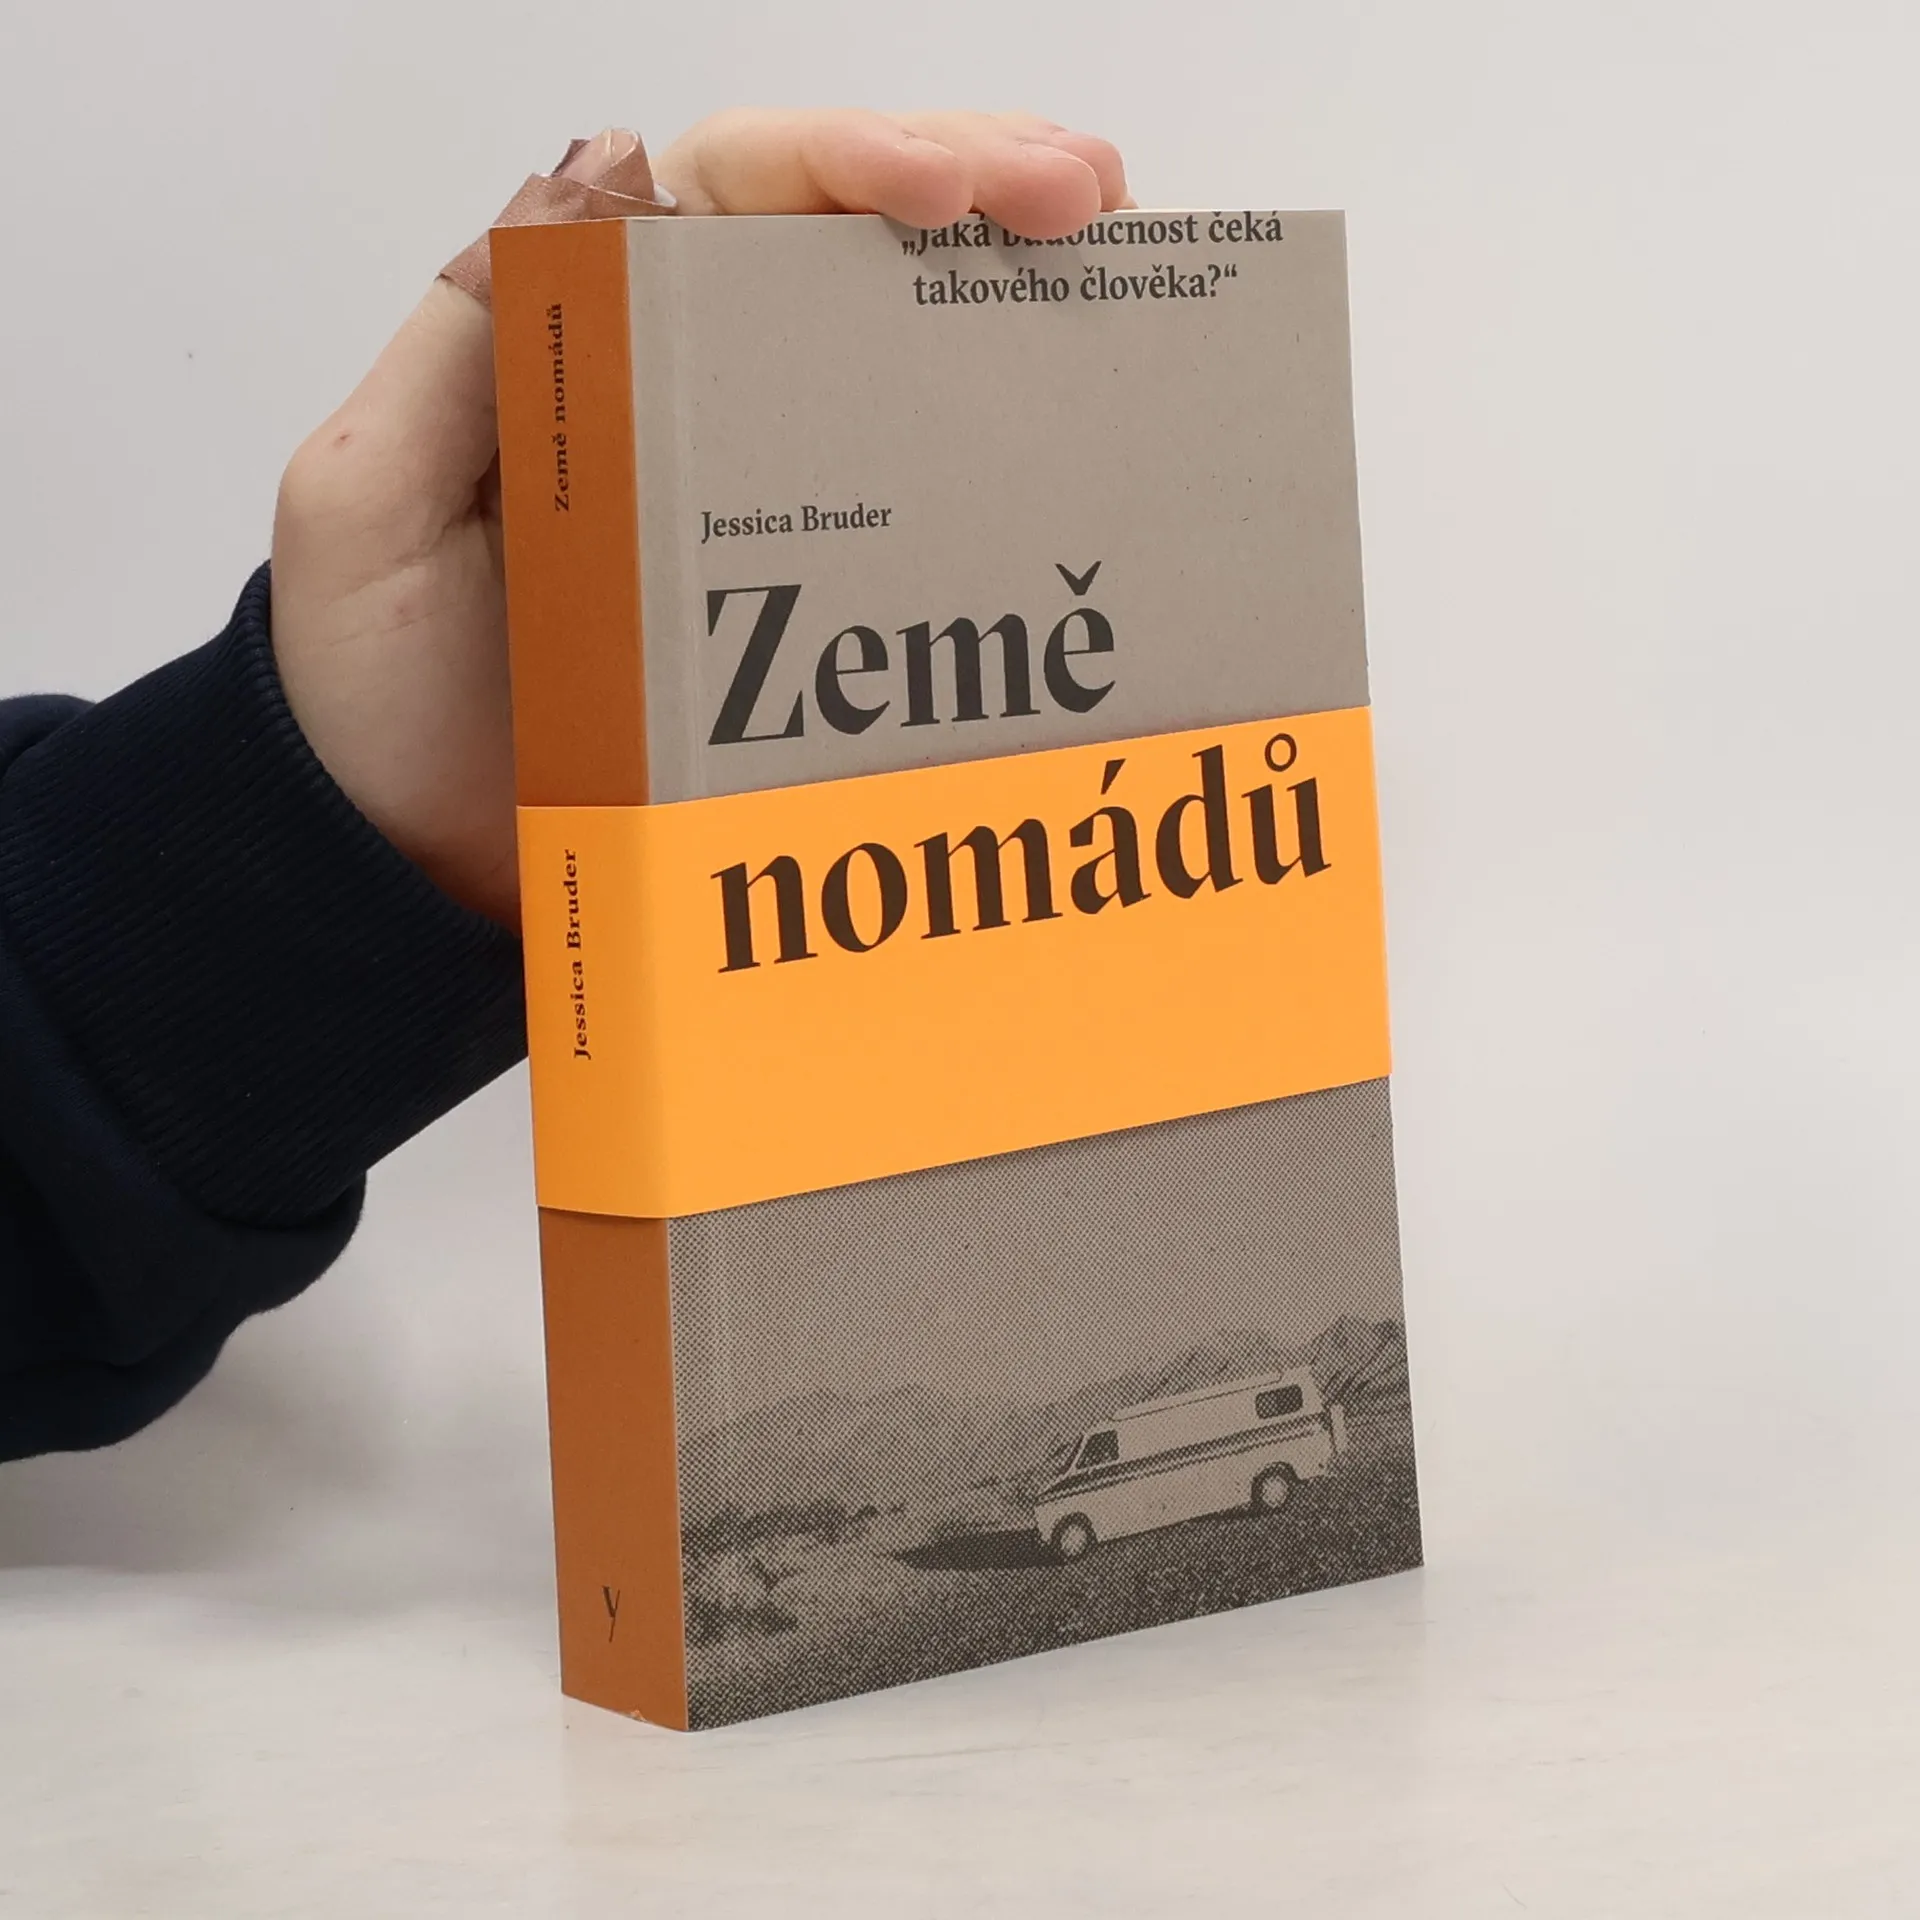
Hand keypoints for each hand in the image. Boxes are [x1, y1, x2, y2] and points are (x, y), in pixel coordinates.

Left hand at [270, 110, 1132, 928]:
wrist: (412, 864)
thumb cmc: (370, 691)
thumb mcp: (368, 502)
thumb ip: (462, 344)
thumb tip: (606, 168)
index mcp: (589, 333)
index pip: (735, 194)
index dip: (851, 159)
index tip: (951, 188)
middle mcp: (687, 387)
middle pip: (842, 240)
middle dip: (972, 186)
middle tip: (1092, 196)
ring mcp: (756, 492)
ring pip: (893, 344)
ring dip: (1006, 285)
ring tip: (1118, 252)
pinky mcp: (801, 599)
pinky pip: (906, 496)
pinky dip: (993, 441)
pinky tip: (1073, 408)